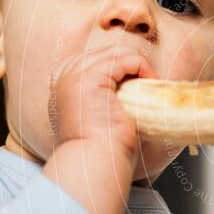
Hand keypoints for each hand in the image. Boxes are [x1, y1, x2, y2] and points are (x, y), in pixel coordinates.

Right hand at [51, 44, 157, 158]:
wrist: (97, 161)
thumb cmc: (103, 145)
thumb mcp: (102, 111)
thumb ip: (109, 92)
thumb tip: (135, 81)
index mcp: (65, 82)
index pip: (99, 58)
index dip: (123, 68)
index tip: (137, 87)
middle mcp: (65, 74)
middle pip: (108, 52)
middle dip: (132, 66)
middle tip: (147, 87)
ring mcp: (75, 74)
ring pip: (118, 52)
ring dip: (139, 67)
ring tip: (148, 86)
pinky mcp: (90, 77)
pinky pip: (126, 58)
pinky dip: (142, 68)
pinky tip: (148, 83)